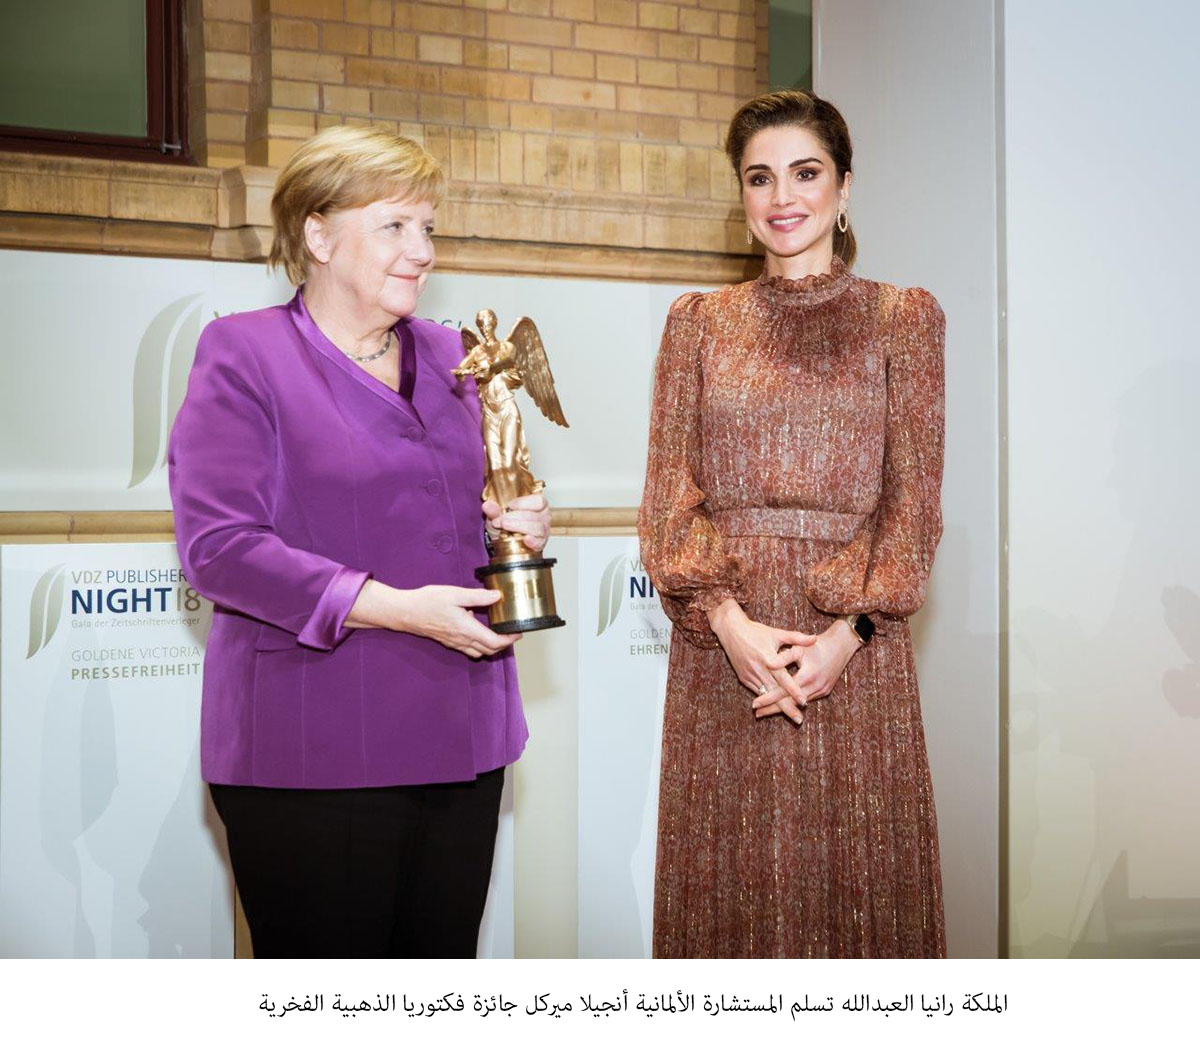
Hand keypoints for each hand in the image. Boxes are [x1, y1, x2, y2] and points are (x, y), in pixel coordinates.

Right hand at [347, 580, 518, 658]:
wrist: (405, 612)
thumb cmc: (427, 602)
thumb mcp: (454, 593)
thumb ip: (477, 596)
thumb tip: (497, 596)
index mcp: (466, 628)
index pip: (494, 642)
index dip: (510, 639)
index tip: (518, 631)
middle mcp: (462, 639)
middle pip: (490, 650)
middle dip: (505, 644)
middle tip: (512, 631)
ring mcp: (455, 643)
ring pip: (480, 652)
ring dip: (492, 646)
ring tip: (499, 632)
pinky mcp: (449, 642)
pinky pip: (469, 649)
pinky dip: (480, 645)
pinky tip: (479, 631)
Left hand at [483, 493, 550, 551]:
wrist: (506, 540)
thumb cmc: (507, 523)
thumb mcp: (498, 515)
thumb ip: (493, 510)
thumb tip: (487, 505)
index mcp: (537, 504)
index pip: (538, 500)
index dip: (524, 503)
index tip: (509, 506)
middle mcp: (543, 517)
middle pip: (534, 515)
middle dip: (515, 517)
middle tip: (501, 520)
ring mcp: (543, 531)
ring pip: (537, 528)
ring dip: (519, 527)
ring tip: (505, 527)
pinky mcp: (540, 543)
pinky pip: (539, 542)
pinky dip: (533, 541)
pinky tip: (525, 539)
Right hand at [707, 599, 816, 724]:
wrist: (731, 631)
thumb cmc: (756, 631)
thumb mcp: (777, 633)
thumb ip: (796, 638)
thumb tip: (814, 639)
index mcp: (768, 658)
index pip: (783, 678)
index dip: (794, 691)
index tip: (804, 702)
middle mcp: (758, 670)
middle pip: (775, 692)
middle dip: (787, 707)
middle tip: (799, 719)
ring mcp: (749, 675)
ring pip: (765, 696)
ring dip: (777, 707)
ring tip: (791, 716)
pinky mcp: (743, 678)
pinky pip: (757, 692)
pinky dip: (766, 701)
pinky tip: (775, 709)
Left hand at [753, 619, 860, 717]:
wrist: (841, 645)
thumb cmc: (817, 645)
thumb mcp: (799, 648)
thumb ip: (783, 657)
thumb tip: (768, 664)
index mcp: (807, 676)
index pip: (783, 692)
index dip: (768, 698)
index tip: (755, 704)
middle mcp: (815, 687)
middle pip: (790, 702)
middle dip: (773, 709)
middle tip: (757, 714)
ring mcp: (821, 691)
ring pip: (798, 704)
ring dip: (784, 707)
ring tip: (766, 711)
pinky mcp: (825, 691)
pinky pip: (807, 699)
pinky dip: (795, 703)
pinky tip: (784, 705)